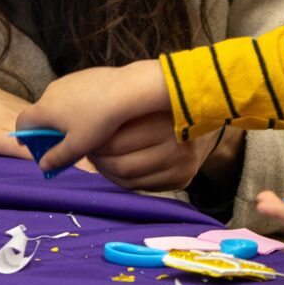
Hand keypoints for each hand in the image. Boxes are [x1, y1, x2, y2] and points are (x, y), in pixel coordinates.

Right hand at [14, 60, 171, 173]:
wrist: (125, 90)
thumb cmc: (98, 120)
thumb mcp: (78, 146)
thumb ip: (57, 157)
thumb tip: (43, 166)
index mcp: (44, 109)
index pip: (22, 122)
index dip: (22, 135)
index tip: (28, 144)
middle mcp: (51, 91)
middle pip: (40, 112)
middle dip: (45, 128)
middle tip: (59, 143)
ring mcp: (66, 81)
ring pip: (57, 101)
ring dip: (61, 115)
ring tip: (79, 129)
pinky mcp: (82, 75)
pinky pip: (72, 92)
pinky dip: (75, 104)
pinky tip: (92, 113)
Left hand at [87, 112, 221, 194]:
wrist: (206, 115)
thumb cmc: (163, 101)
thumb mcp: (145, 97)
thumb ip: (120, 110)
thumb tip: (77, 128)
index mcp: (166, 121)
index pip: (116, 143)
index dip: (95, 143)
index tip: (84, 137)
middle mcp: (179, 147)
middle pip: (122, 165)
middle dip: (99, 160)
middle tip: (89, 149)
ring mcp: (183, 168)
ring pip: (129, 180)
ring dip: (107, 171)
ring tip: (99, 158)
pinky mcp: (183, 181)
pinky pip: (142, 187)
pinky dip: (122, 180)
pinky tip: (115, 167)